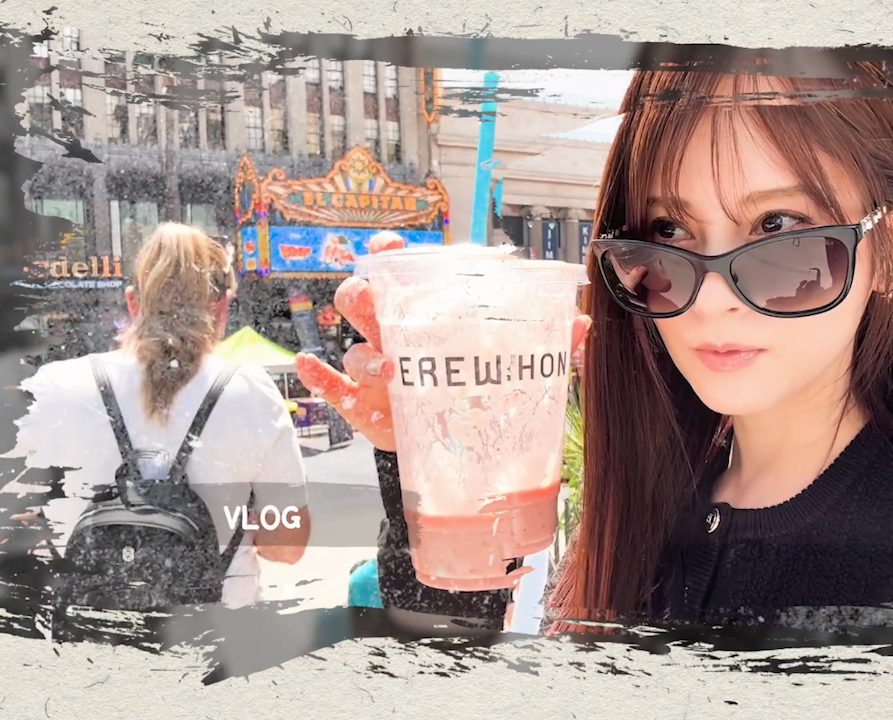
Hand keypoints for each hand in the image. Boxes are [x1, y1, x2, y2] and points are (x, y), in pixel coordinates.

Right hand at [295, 236, 591, 452]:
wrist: (463, 446)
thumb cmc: (484, 390)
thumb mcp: (516, 363)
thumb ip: (546, 342)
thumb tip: (582, 324)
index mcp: (427, 313)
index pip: (399, 270)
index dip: (387, 254)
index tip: (385, 247)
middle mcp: (394, 335)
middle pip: (362, 301)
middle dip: (363, 296)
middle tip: (374, 300)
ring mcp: (375, 372)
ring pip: (356, 351)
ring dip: (364, 354)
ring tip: (386, 366)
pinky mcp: (363, 408)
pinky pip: (333, 390)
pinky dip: (319, 379)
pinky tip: (310, 366)